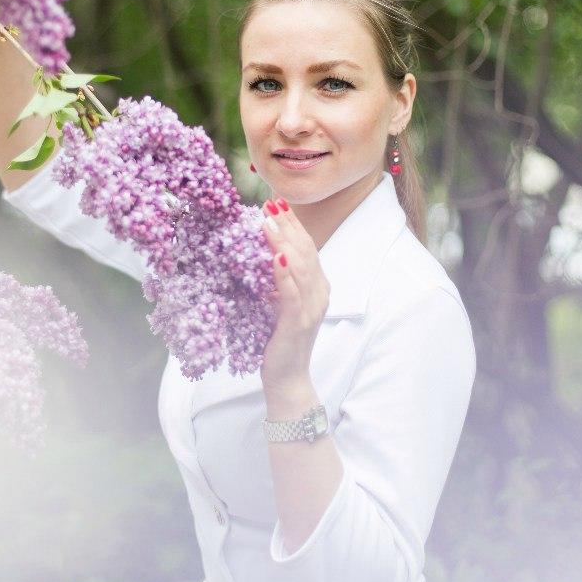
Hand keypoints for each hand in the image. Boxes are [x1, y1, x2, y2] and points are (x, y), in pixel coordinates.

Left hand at [258, 196, 330, 391]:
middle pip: (305, 250)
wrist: (288, 379)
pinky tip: (275, 257)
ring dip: (283, 241)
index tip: (275, 203)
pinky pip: (291, 293)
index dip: (292, 224)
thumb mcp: (278, 305)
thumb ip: (277, 283)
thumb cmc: (280, 341)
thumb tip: (262, 258)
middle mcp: (319, 293)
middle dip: (288, 224)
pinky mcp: (298, 322)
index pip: (306, 247)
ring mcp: (311, 308)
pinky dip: (283, 273)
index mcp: (317, 286)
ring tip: (268, 221)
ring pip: (300, 267)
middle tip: (271, 202)